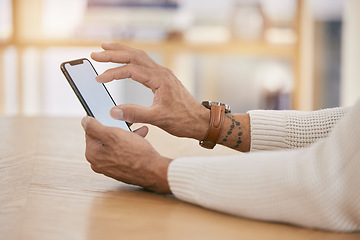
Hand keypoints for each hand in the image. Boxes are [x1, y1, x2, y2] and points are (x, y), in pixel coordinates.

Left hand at [81, 116, 171, 193]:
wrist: (154, 171)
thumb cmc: (135, 154)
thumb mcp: (114, 134)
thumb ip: (95, 127)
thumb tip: (84, 121)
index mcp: (92, 153)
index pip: (91, 131)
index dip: (103, 121)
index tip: (113, 116)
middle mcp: (98, 163)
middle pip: (104, 138)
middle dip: (118, 128)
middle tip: (128, 123)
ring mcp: (109, 167)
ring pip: (115, 144)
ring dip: (126, 135)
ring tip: (139, 130)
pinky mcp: (120, 169)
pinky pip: (122, 152)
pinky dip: (130, 145)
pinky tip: (140, 139)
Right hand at [91, 42, 208, 140]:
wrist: (199, 121)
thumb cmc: (183, 120)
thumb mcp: (158, 118)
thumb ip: (136, 114)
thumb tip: (114, 111)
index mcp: (160, 79)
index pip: (131, 70)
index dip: (112, 73)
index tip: (98, 79)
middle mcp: (161, 72)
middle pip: (134, 55)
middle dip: (114, 53)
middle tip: (96, 53)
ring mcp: (163, 74)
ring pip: (140, 56)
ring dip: (123, 51)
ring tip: (106, 48)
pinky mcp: (163, 79)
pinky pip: (145, 63)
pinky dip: (132, 59)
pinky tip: (125, 61)